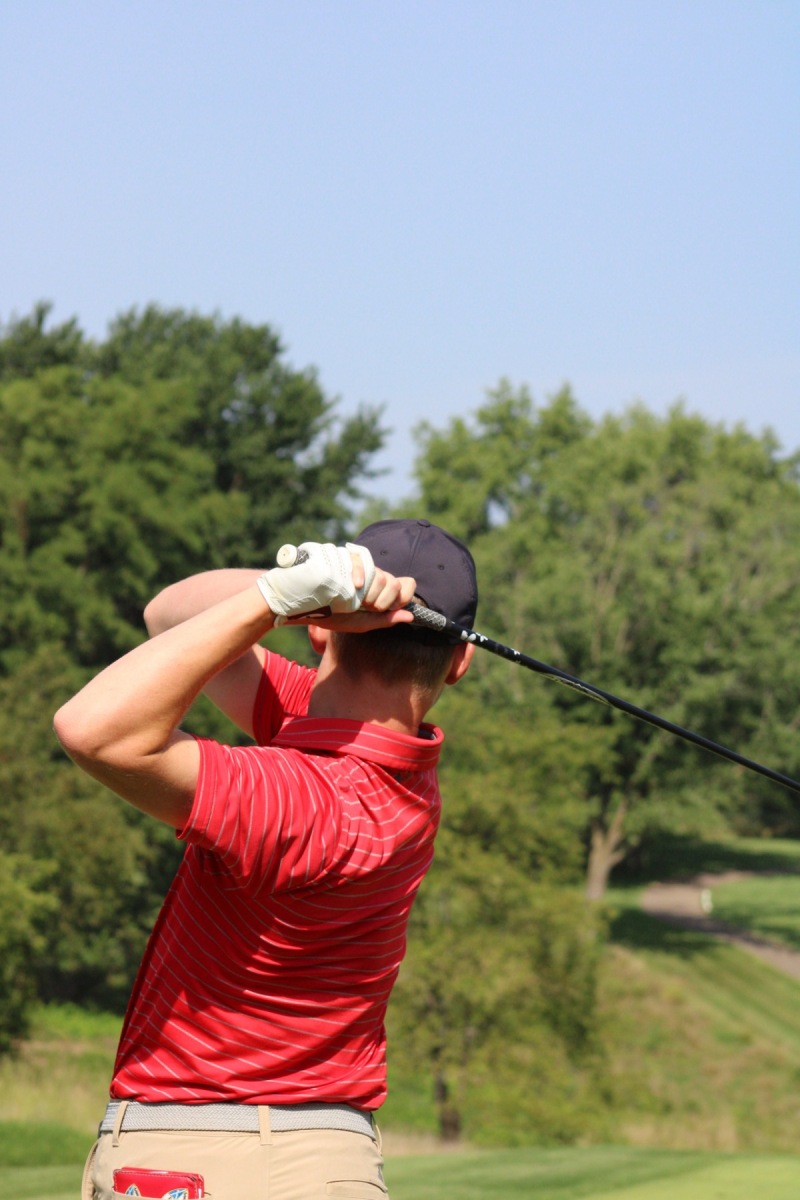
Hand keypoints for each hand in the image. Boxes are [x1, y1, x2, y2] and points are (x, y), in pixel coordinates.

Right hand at [264, 543, 416, 630]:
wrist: (298, 605)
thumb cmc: (328, 615)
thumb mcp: (359, 623)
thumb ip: (384, 619)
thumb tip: (411, 616)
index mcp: (376, 588)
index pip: (405, 584)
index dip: (402, 596)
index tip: (384, 608)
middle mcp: (369, 573)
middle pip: (393, 582)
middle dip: (382, 601)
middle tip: (363, 607)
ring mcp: (357, 563)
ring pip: (381, 574)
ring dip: (371, 594)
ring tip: (353, 600)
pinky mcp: (343, 556)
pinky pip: (362, 561)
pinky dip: (360, 575)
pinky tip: (354, 586)